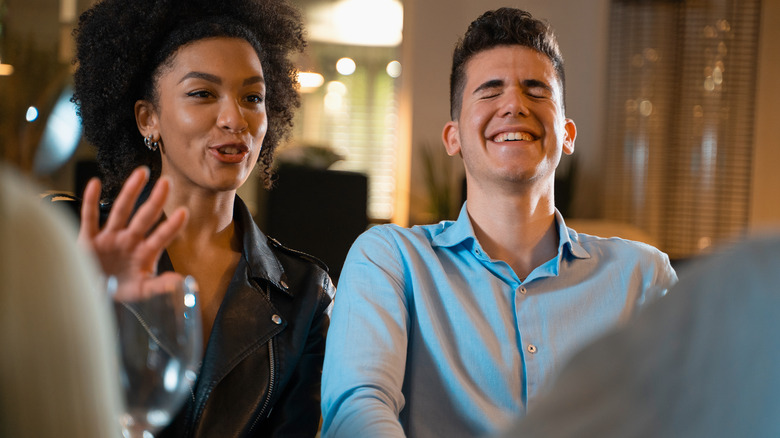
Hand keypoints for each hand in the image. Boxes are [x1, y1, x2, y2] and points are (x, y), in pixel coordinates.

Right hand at [78, 167, 188, 300]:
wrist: (94, 297)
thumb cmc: (121, 290)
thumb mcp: (142, 291)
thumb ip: (159, 286)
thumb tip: (180, 283)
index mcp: (145, 252)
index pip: (162, 237)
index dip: (171, 226)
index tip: (184, 212)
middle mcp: (130, 240)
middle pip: (144, 217)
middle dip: (156, 200)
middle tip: (167, 182)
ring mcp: (110, 238)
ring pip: (121, 211)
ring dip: (130, 192)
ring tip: (141, 173)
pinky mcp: (88, 239)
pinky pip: (89, 217)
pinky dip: (90, 201)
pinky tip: (95, 183)